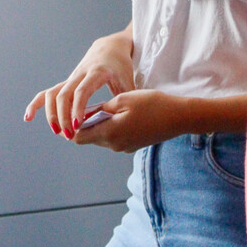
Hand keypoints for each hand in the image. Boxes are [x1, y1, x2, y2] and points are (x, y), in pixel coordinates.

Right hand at [23, 26, 134, 137]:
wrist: (110, 48)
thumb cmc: (121, 66)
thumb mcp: (128, 82)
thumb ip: (126, 101)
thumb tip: (124, 123)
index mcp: (96, 73)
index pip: (82, 91)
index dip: (77, 109)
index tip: (77, 126)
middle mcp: (80, 74)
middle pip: (63, 94)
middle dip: (62, 116)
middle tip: (68, 135)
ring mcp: (70, 78)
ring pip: (52, 93)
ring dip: (50, 113)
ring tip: (56, 131)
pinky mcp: (65, 83)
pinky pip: (46, 92)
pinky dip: (36, 104)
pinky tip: (28, 117)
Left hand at [72, 89, 187, 153]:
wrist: (179, 117)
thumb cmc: (152, 104)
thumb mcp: (123, 99)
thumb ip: (101, 108)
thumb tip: (86, 113)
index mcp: (109, 133)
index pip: (78, 137)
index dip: (69, 127)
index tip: (66, 113)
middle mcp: (114, 145)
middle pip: (88, 138)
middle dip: (82, 125)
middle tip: (81, 108)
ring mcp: (123, 147)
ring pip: (100, 138)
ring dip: (96, 126)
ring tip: (99, 109)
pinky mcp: (132, 146)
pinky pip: (113, 138)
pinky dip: (108, 128)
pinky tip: (115, 115)